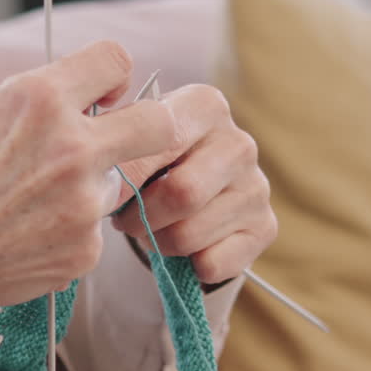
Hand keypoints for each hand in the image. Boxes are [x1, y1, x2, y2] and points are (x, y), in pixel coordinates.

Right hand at [0, 41, 179, 320]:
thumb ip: (42, 102)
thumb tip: (92, 100)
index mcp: (40, 99)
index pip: (116, 61)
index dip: (112, 78)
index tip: (104, 96)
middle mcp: (72, 149)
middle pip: (159, 124)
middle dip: (151, 127)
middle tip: (127, 139)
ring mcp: (83, 206)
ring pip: (117, 184)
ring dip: (88, 189)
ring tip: (30, 206)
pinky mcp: (85, 252)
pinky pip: (94, 231)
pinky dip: (68, 233)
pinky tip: (25, 237)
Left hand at [112, 85, 275, 283]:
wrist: (187, 198)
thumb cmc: (152, 164)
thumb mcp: (133, 145)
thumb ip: (120, 152)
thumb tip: (111, 185)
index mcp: (205, 106)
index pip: (161, 141)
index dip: (126, 177)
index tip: (105, 192)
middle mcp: (240, 143)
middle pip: (182, 194)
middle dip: (140, 217)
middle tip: (126, 220)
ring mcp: (257, 187)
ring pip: (190, 235)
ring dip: (159, 243)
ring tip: (153, 230)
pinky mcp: (265, 228)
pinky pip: (212, 264)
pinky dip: (187, 265)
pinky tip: (185, 248)